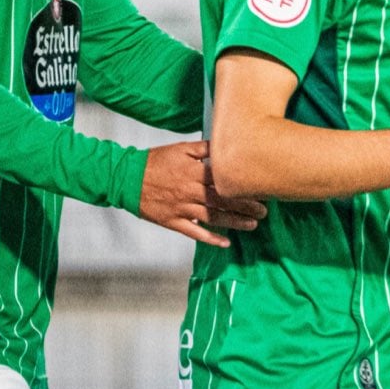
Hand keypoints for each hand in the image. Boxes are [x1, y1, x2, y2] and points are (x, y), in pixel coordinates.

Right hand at [140, 141, 262, 247]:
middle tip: (264, 211)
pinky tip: (226, 243)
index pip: (224, 180)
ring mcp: (181, 209)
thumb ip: (204, 149)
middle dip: (246, 206)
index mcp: (193, 172)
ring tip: (253, 225)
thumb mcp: (180, 149)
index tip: (260, 188)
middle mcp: (189, 192)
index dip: (243, 186)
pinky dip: (211, 239)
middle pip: (223, 200)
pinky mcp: (172, 222)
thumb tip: (226, 145)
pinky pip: (194, 233)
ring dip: (235, 222)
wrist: (126, 178)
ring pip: (213, 218)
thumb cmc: (155, 161)